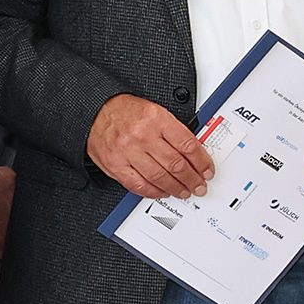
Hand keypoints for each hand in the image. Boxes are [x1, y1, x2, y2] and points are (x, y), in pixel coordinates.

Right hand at [90, 94, 211, 201]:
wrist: (96, 111)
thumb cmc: (127, 111)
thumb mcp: (155, 111)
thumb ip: (174, 130)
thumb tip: (195, 152)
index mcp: (156, 118)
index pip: (187, 145)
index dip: (202, 162)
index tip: (207, 170)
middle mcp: (142, 135)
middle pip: (175, 164)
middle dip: (192, 179)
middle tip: (199, 186)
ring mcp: (127, 151)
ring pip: (159, 177)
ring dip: (176, 188)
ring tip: (185, 191)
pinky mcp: (115, 165)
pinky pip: (138, 185)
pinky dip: (154, 192)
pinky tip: (163, 192)